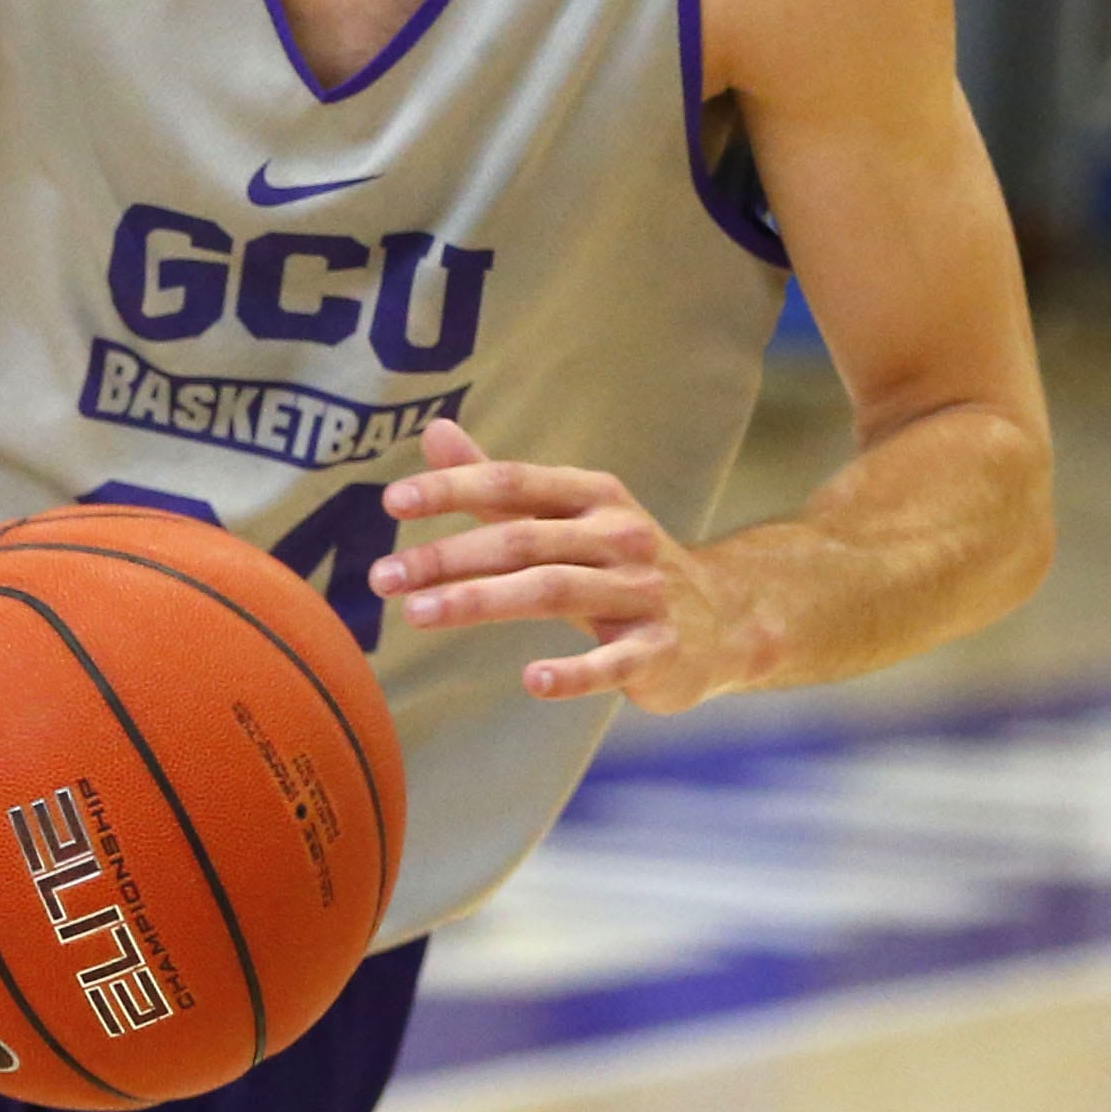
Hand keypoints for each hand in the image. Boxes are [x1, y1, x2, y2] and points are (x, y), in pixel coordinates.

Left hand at [370, 417, 731, 714]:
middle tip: (382, 577)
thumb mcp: (567, 515)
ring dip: (481, 601)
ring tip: (418, 615)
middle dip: (448, 557)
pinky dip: (575, 674)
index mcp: (593, 496)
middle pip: (523, 540)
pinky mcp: (660, 650)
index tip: (392, 501)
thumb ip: (498, 485)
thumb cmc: (621, 563)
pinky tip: (533, 680)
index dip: (453, 488)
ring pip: (554, 591)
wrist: (728, 618)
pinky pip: (614, 663)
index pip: (513, 482)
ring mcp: (643, 592)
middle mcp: (619, 536)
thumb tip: (433, 431)